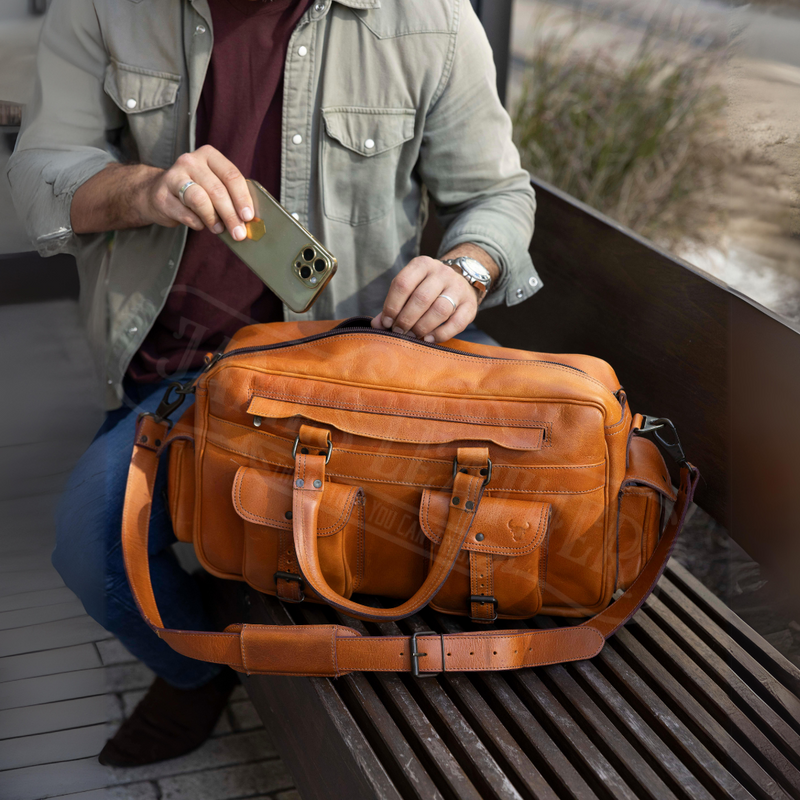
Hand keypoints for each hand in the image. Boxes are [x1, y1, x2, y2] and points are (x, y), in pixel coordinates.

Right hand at [138, 145, 253, 240]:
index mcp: (209, 155)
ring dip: (213, 219)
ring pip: (200, 200)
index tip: (249, 217)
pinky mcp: (162, 195)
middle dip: (231, 215)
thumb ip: (231, 195)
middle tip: (239, 233)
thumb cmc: (196, 190)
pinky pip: (186, 214)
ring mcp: (173, 176)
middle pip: (217, 190)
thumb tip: (248, 220)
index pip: (231, 175)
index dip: (242, 198)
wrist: (158, 192)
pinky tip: (201, 225)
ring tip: (219, 229)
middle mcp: (190, 161)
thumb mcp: (214, 184)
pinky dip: (197, 224)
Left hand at [370, 256, 478, 342]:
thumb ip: (393, 305)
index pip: (403, 284)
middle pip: (421, 298)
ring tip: (413, 336)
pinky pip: (457, 322)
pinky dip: (441, 334)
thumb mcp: (410, 288)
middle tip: (399, 332)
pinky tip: (429, 339)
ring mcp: (458, 288)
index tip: (386, 322)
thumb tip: (376, 326)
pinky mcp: (470, 305)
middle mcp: (442, 273)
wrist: (461, 281)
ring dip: (422, 327)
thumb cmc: (428, 288)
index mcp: (422, 264)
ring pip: (440, 309)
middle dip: (406, 319)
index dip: (392, 305)